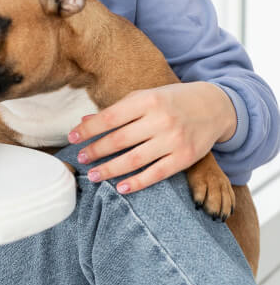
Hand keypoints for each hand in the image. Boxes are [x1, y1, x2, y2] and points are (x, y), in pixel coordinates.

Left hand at [67, 82, 236, 194]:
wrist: (213, 106)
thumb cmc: (171, 100)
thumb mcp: (145, 97)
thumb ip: (117, 110)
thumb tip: (85, 122)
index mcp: (147, 100)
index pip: (110, 117)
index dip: (89, 129)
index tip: (71, 138)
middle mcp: (160, 119)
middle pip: (120, 140)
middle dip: (96, 151)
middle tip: (80, 159)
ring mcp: (174, 140)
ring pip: (135, 160)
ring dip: (110, 170)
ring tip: (93, 176)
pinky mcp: (185, 158)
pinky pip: (156, 174)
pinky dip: (137, 183)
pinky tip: (120, 187)